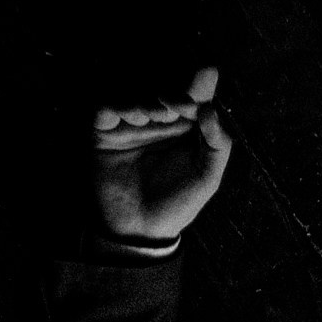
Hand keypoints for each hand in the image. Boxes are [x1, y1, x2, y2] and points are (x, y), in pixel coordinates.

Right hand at [91, 65, 232, 242]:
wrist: (141, 231)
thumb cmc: (177, 205)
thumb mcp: (206, 179)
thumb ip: (218, 146)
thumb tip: (211, 110)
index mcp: (184, 129)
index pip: (191, 97)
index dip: (194, 91)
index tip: (194, 103)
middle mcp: (157, 122)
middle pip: (162, 91)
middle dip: (169, 95)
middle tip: (172, 109)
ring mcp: (130, 125)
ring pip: (132, 94)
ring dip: (142, 99)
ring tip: (150, 115)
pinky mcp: (104, 133)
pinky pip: (103, 109)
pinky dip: (112, 105)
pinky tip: (127, 115)